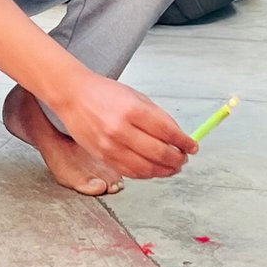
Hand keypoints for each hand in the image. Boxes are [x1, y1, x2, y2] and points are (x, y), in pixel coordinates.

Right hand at [58, 72, 196, 177]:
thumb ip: (158, 117)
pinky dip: (147, 174)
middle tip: (184, 158)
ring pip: (146, 168)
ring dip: (165, 170)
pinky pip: (130, 172)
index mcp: (133, 109)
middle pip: (159, 153)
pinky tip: (154, 169)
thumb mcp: (136, 96)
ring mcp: (110, 145)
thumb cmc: (105, 93)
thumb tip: (179, 138)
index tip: (193, 146)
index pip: (168, 132)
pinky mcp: (103, 156)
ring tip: (173, 167)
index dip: (184, 142)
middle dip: (178, 158)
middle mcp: (121, 129)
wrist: (73, 95)